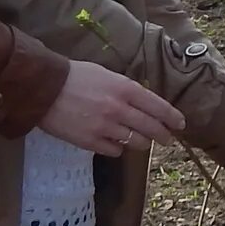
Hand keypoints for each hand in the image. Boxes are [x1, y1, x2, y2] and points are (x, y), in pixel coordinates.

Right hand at [38, 60, 181, 155]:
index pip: (158, 107)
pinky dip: (118, 148)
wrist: (44, 89)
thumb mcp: (106, 74)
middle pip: (151, 128)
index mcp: (124, 89)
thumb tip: (144, 102)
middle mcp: (119, 109)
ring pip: (135, 142)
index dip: (172, 118)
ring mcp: (104, 127)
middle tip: (167, 139)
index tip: (180, 124)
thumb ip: (126, 89)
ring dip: (142, 143)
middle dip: (163, 135)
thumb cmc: (75, 76)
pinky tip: (116, 143)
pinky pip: (114, 151)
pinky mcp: (90, 142)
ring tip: (142, 141)